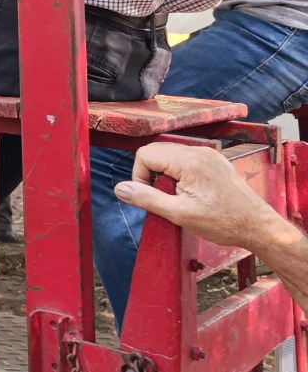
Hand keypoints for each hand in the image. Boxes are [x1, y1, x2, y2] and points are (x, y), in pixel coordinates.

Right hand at [115, 143, 290, 253]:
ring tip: (178, 197)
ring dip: (166, 174)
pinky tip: (190, 193)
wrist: (259, 227)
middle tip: (164, 198)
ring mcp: (209, 155)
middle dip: (152, 174)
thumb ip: (147, 198)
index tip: (150, 197)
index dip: (139, 175)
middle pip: (157, 151)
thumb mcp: (179, 214)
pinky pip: (186, 159)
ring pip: (171, 155)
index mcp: (189, 161)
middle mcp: (199, 151)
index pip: (146, 154)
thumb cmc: (223, 222)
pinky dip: (179, 173)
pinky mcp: (215, 162)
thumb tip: (120, 189)